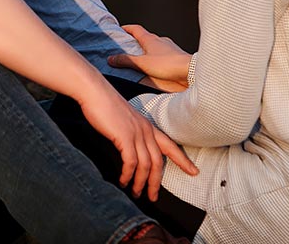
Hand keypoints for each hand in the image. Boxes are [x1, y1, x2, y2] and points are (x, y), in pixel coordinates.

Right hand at [77, 79, 197, 200]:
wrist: (94, 91)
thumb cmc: (105, 105)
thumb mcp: (125, 120)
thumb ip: (131, 133)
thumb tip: (130, 149)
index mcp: (148, 126)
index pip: (170, 146)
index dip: (183, 160)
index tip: (194, 172)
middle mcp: (146, 130)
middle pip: (159, 162)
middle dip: (156, 182)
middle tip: (153, 197)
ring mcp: (136, 133)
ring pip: (146, 165)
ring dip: (141, 182)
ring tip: (136, 193)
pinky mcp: (124, 137)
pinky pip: (130, 162)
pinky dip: (128, 175)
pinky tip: (123, 181)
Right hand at [108, 24, 192, 88]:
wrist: (190, 72)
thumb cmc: (169, 64)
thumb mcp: (142, 63)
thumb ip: (126, 61)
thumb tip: (112, 58)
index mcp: (150, 39)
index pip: (136, 29)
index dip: (127, 28)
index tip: (120, 29)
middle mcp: (160, 42)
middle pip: (145, 38)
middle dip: (136, 42)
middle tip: (126, 48)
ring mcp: (169, 50)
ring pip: (154, 48)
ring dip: (146, 53)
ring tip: (137, 62)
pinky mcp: (175, 59)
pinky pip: (162, 58)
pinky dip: (155, 61)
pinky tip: (153, 70)